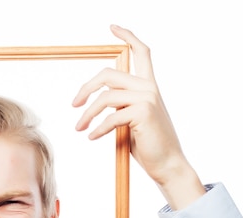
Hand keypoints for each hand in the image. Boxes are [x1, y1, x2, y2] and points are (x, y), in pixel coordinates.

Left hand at [73, 25, 205, 209]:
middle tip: (74, 105)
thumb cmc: (149, 146)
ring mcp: (148, 99)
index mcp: (149, 86)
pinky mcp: (143, 113)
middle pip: (108, 75)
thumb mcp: (132, 121)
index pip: (141, 53)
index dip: (128, 37)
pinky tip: (91, 137)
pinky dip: (97, 129)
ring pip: (105, 98)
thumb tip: (98, 100)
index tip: (113, 28)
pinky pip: (110, 118)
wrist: (168, 164)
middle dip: (86, 88)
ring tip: (79, 128)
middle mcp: (149, 88)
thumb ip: (120, 105)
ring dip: (87, 114)